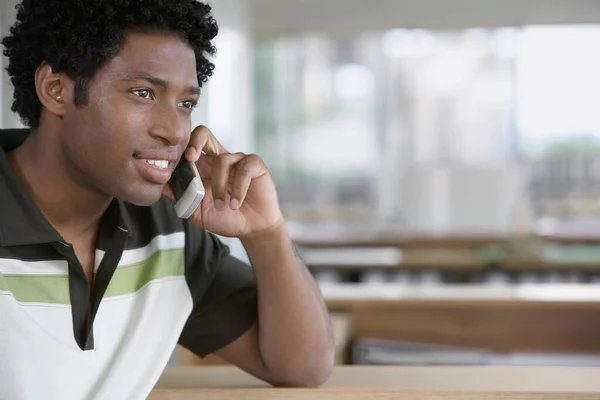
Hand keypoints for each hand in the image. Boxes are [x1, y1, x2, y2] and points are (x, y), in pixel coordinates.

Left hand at [163, 125, 283, 237]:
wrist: (251, 229)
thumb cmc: (225, 217)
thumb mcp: (197, 211)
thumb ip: (181, 197)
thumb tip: (159, 184)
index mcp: (204, 167)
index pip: (190, 146)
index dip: (181, 150)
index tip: (175, 163)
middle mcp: (220, 159)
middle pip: (205, 134)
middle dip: (195, 142)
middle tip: (190, 158)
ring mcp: (238, 161)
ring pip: (223, 160)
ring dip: (220, 187)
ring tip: (222, 205)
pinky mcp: (255, 166)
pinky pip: (244, 168)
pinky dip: (239, 188)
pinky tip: (235, 203)